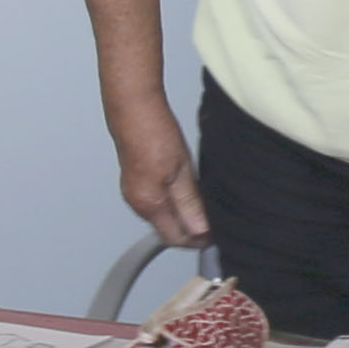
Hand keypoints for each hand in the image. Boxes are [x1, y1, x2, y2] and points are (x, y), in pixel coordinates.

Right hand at [106, 106, 209, 247]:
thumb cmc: (153, 132)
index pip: (175, 239)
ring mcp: (134, 192)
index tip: (215, 233)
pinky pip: (157, 202)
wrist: (133, 108)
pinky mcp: (135, 181)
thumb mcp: (181, 170)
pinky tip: (185, 187)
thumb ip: (190, 204)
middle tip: (212, 218)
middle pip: (168, 230)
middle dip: (191, 229)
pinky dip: (173, 202)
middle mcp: (137, 203)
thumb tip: (200, 230)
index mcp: (148, 204)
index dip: (197, 239)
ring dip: (182, 214)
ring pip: (163, 216)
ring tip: (201, 201)